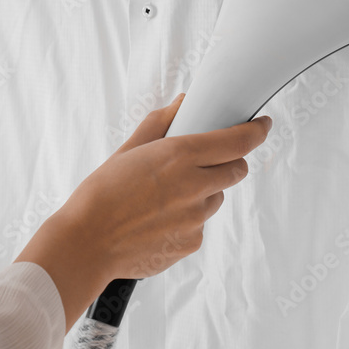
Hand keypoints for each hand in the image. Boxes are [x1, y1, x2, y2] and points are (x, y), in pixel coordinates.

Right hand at [16, 94, 271, 328]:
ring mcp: (196, 218)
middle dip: (227, 162)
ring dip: (203, 193)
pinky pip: (199, 226)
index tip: (261, 126)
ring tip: (164, 198)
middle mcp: (195, 186)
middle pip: (237, 169)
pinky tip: (156, 221)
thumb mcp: (127, 151)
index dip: (255, 131)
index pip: (238, 140)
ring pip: (216, 199)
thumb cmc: (100, 195)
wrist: (86, 243)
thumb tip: (181, 105)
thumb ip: (159, 124)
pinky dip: (186, 220)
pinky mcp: (192, 242)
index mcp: (180, 156)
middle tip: (202, 163)